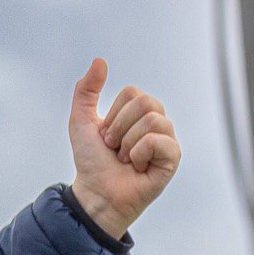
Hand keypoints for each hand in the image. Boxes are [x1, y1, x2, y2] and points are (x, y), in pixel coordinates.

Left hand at [66, 59, 180, 238]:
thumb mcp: (81, 122)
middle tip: (114, 148)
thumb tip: (99, 61)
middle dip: (120, 127)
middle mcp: (156, 123)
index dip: (113, 115)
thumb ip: (86, 91)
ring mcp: (167, 140)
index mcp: (138, 113)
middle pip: (146, 103)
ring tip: (125, 159)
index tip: (106, 136)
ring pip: (153, 120)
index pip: (133, 93)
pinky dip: (139, 154)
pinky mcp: (173, 158)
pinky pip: (160, 141)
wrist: (95, 193)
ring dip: (128, 143)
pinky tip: (137, 167)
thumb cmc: (91, 161)